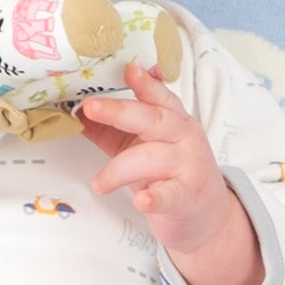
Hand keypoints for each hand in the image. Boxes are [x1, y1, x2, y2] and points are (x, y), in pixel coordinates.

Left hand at [78, 62, 226, 254]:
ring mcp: (188, 166)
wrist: (207, 214)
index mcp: (173, 120)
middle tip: (91, 108)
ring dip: (119, 170)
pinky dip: (154, 198)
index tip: (127, 70)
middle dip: (120, 111)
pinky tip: (141, 200)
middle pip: (153, 119)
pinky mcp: (187, 197)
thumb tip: (77, 114)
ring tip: (98, 184)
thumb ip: (113, 132)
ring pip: (153, 158)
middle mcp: (183, 138)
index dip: (144, 83)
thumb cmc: (171, 174)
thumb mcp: (143, 147)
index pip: (158, 97)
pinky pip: (169, 195)